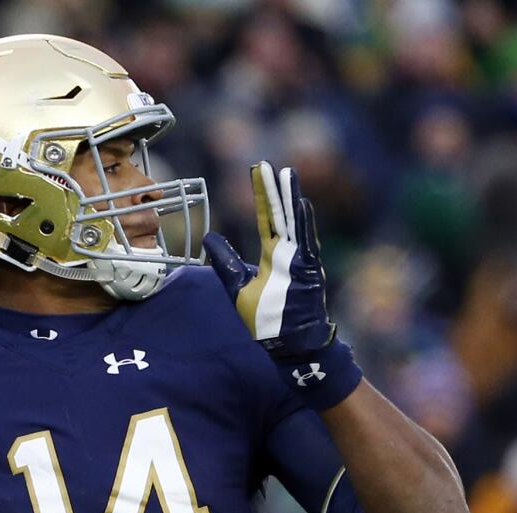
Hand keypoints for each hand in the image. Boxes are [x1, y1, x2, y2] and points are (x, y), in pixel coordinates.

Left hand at [203, 162, 332, 357]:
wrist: (288, 343)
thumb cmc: (267, 317)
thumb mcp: (237, 285)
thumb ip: (225, 260)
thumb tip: (208, 237)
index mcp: (272, 254)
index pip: (266, 218)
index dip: (261, 195)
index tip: (257, 171)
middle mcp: (286, 252)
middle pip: (279, 214)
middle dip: (272, 189)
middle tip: (265, 164)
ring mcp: (298, 261)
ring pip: (293, 223)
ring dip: (290, 199)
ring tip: (287, 174)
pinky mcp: (307, 272)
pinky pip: (306, 245)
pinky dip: (304, 225)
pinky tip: (302, 204)